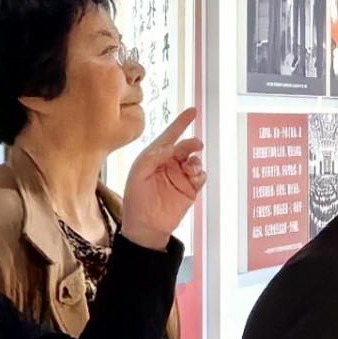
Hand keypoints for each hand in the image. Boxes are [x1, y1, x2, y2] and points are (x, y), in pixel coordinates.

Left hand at [114, 107, 204, 247]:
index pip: (169, 136)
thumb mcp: (139, 173)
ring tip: (191, 167)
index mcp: (154, 157)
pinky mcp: (191, 188)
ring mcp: (181, 175)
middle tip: (194, 146)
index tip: (193, 111)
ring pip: (195, 159)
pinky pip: (201, 175)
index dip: (181, 123)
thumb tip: (173, 147)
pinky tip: (194, 176)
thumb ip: (154, 157)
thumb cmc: (136, 199)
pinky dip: (200, 172)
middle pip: (185, 146)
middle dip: (190, 144)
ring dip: (195, 160)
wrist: (145, 227)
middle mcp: (170, 163)